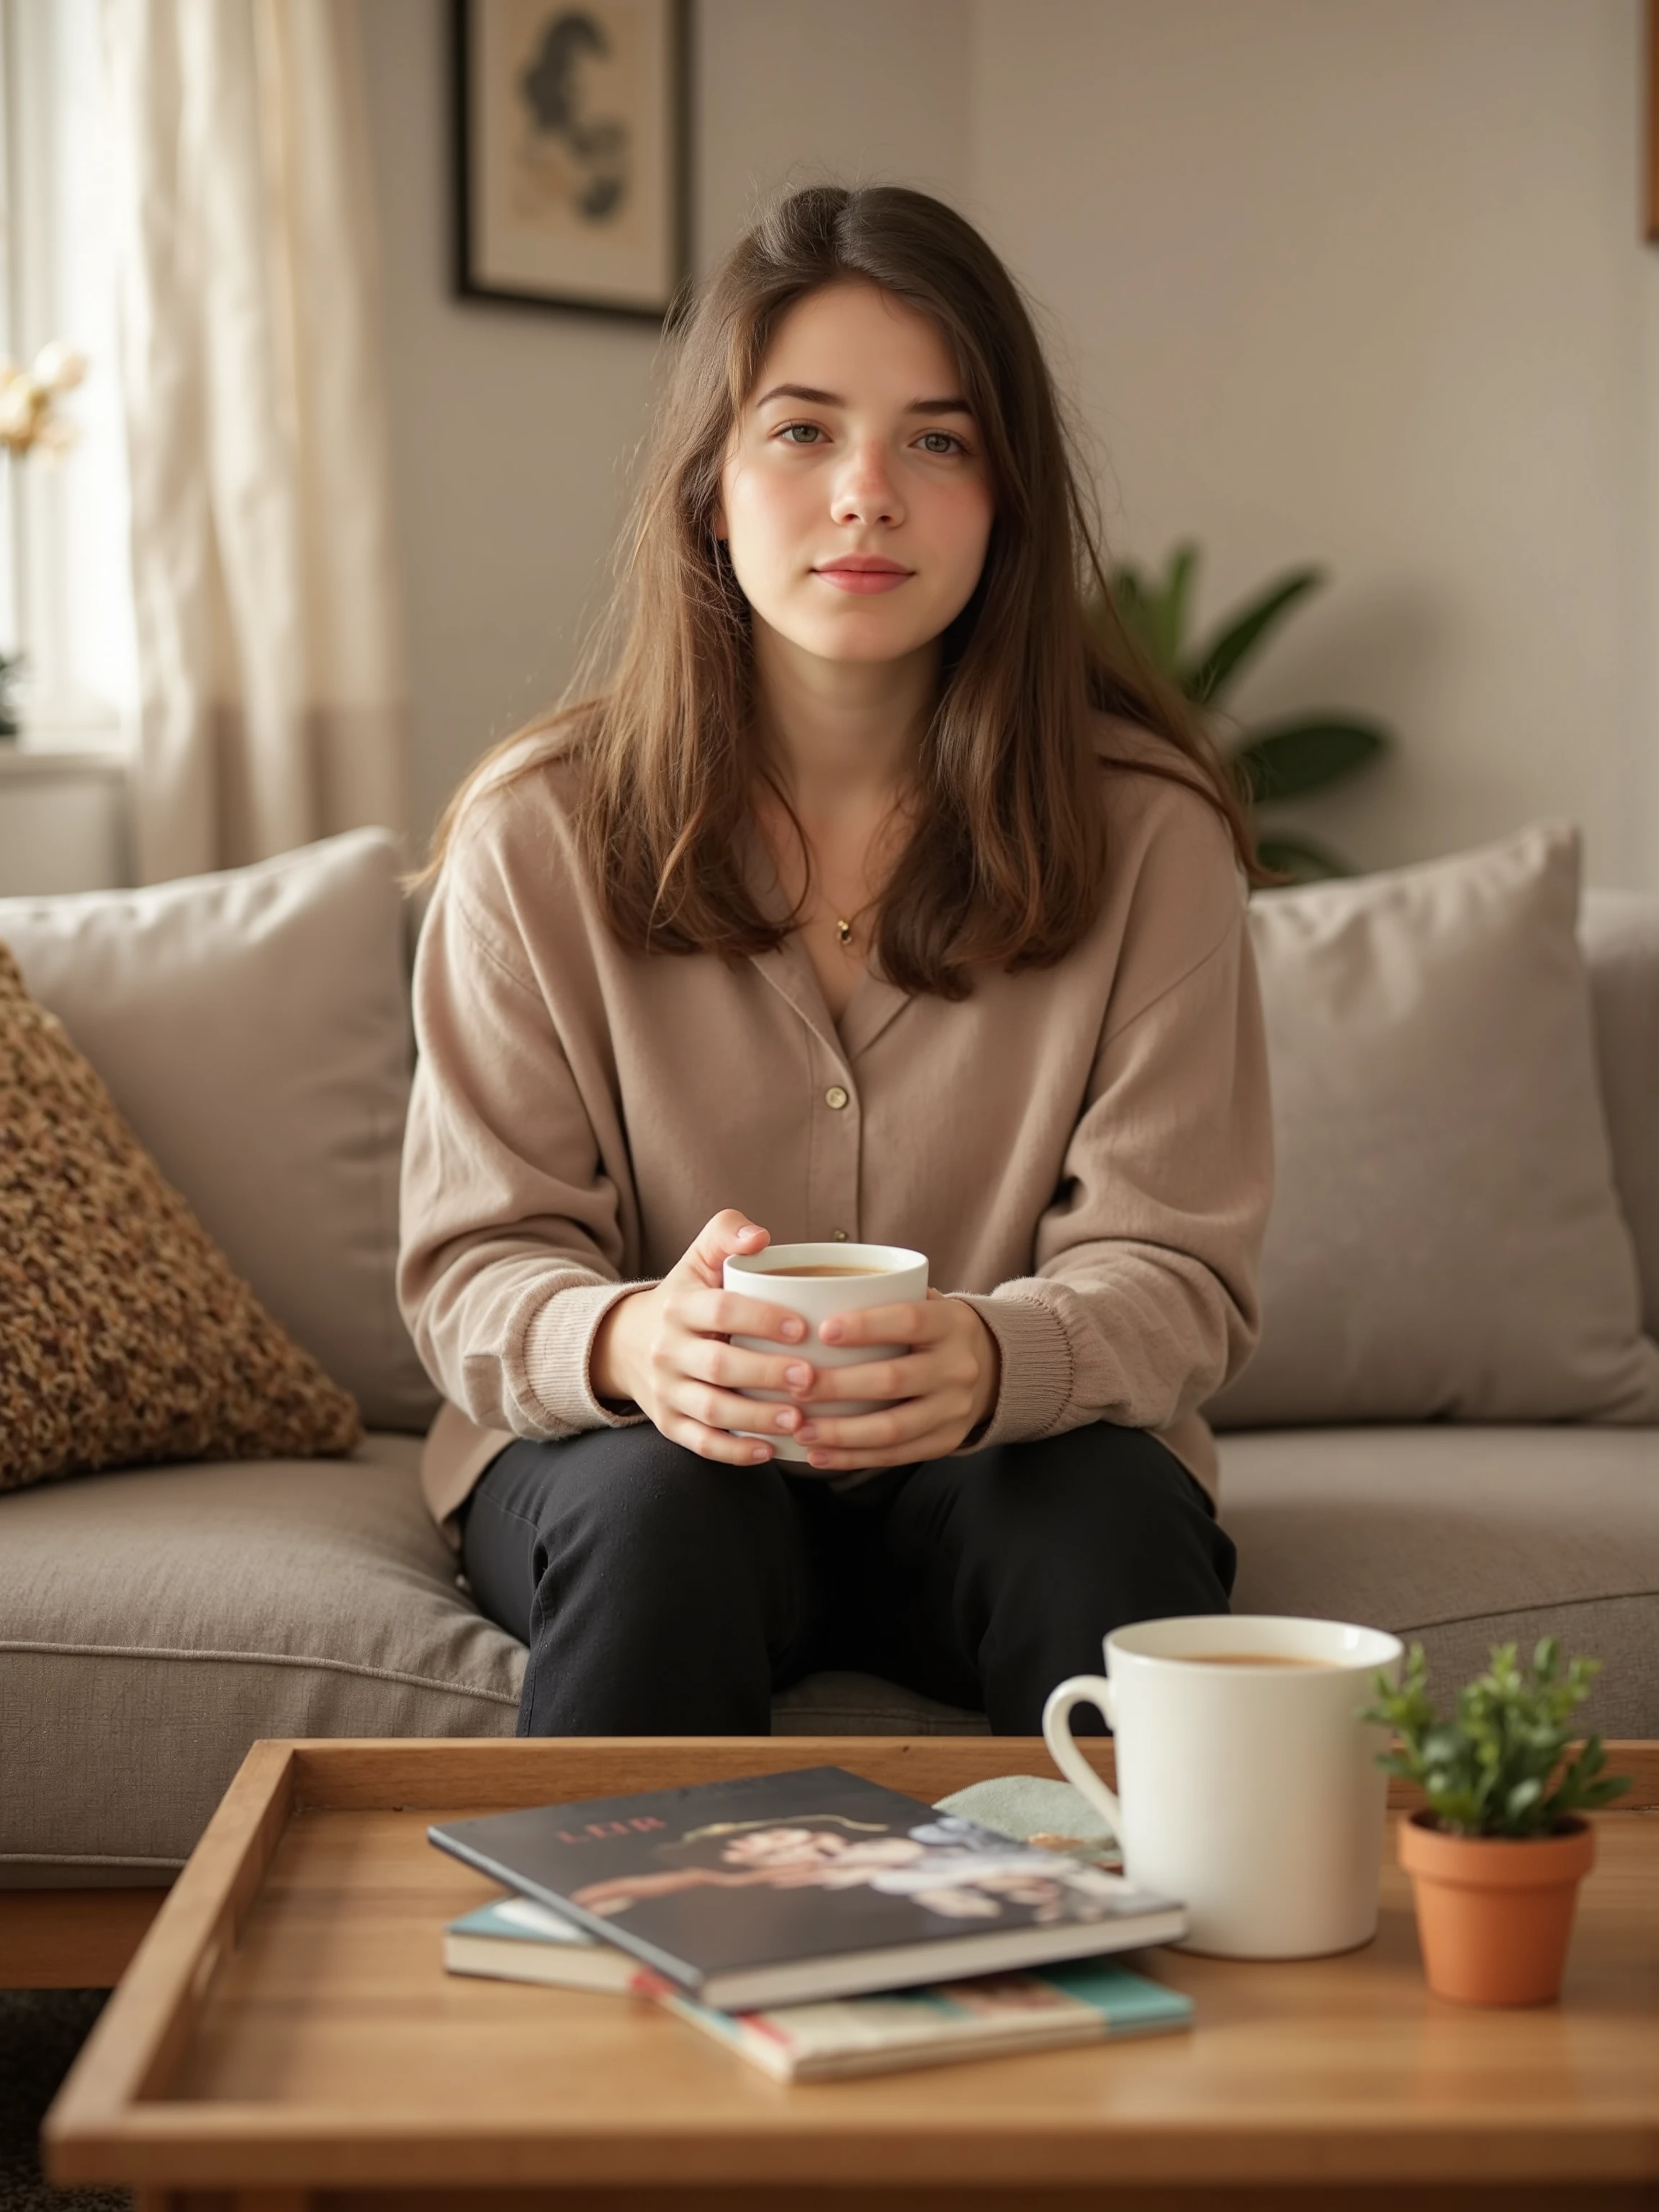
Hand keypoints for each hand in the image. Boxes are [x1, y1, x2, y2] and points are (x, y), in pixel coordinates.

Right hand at [589, 1210, 827, 1467]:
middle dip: (767, 1374)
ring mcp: (666, 1391)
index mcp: (680, 1306)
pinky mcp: (669, 1424)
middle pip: (718, 1366)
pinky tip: (770, 1451)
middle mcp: (668, 1350)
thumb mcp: (698, 1259)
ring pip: (712, 1410)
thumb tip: (760, 1237)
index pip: (720, 1310)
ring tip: (799, 1419)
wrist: (628, 1343)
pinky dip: (734, 1452)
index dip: (761, 1319)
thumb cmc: (686, 1298)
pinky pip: (701, 1443)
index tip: (802, 1328)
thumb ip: (726, 1233)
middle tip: (812, 1378)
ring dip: (757, 1418)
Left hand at [790, 1290, 1000, 1473]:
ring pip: (893, 1428)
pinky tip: (819, 1455)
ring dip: (841, 1432)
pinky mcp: (946, 1441)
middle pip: (893, 1380)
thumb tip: (814, 1294)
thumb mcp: (927, 1302)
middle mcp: (957, 1368)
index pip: (909, 1321)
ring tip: (801, 1430)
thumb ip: (885, 1298)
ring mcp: (954, 1409)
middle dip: (839, 1387)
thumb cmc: (936, 1330)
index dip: (866, 1326)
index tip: (823, 1330)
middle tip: (796, 1387)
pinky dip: (854, 1458)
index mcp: (950, 1324)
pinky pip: (896, 1456)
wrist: (996, 1368)